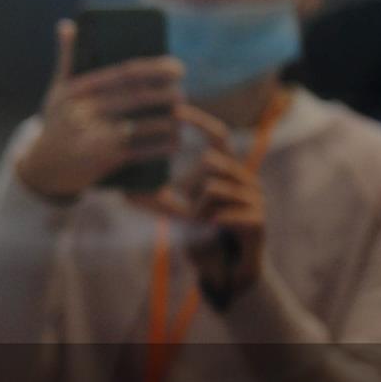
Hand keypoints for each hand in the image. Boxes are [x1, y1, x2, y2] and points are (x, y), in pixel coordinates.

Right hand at [15, 19, 183, 198]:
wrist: (44, 168)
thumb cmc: (56, 124)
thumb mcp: (57, 91)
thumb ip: (66, 59)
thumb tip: (67, 24)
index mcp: (79, 89)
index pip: (125, 73)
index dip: (156, 68)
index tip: (177, 68)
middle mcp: (87, 109)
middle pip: (139, 98)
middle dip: (167, 95)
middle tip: (181, 93)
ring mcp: (96, 135)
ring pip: (145, 125)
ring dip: (170, 121)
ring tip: (182, 117)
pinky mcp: (104, 158)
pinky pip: (143, 150)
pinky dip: (163, 146)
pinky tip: (175, 141)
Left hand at [131, 105, 264, 304]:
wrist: (226, 272)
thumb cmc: (201, 236)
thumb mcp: (175, 212)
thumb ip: (155, 198)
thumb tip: (122, 188)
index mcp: (229, 171)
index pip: (218, 136)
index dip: (200, 121)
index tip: (176, 109)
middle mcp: (246, 178)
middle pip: (210, 161)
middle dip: (189, 184)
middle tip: (189, 208)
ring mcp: (256, 198)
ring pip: (212, 187)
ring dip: (197, 209)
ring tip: (201, 223)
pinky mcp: (258, 221)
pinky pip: (221, 212)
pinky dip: (209, 222)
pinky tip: (212, 229)